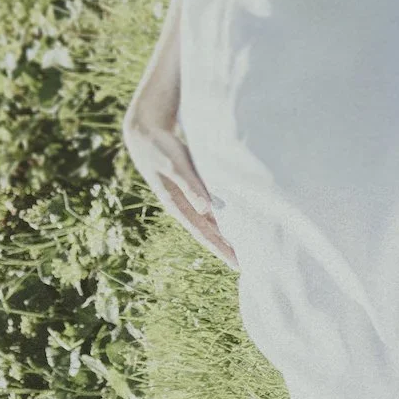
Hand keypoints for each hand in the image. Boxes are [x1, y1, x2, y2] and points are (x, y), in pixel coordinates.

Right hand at [123, 92, 238, 270]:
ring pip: (211, 221)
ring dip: (227, 233)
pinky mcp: (192, 186)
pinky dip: (224, 215)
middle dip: (228, 248)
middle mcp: (184, 205)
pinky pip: (211, 207)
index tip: (239, 265)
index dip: (222, 250)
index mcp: (178, 205)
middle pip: (210, 232)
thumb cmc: (160, 148)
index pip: (205, 234)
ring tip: (247, 245)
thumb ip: (191, 186)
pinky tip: (236, 218)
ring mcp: (188, 197)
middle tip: (252, 263)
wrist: (145, 133)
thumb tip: (207, 209)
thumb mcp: (175, 165)